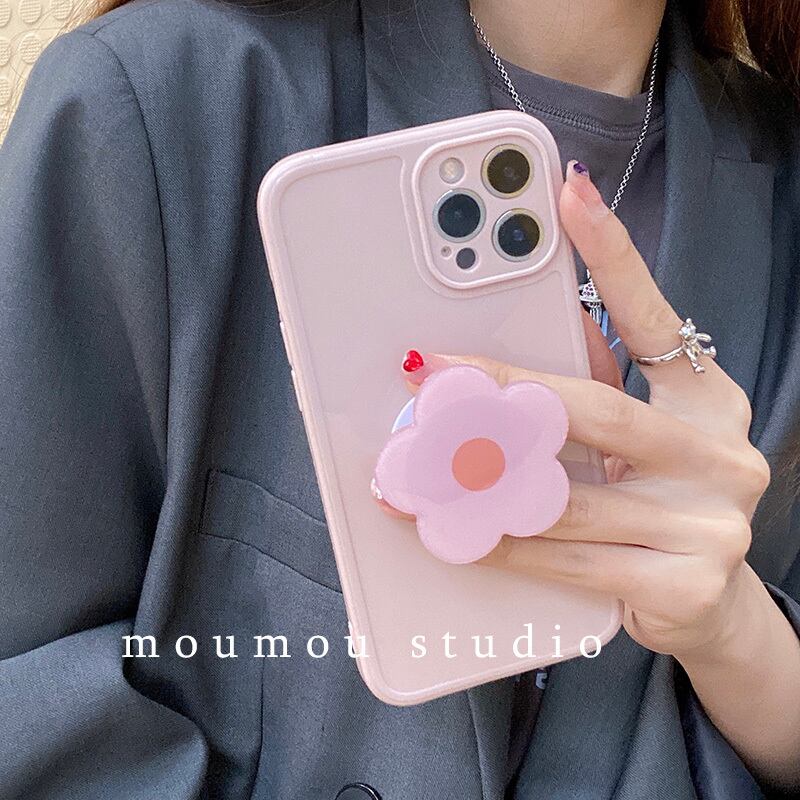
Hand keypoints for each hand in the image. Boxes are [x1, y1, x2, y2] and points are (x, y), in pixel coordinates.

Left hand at [394, 163, 772, 661]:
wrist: (712, 612)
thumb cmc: (662, 508)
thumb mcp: (640, 441)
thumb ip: (602, 384)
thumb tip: (549, 322)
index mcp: (711, 405)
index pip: (656, 319)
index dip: (614, 255)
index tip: (568, 194)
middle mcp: (722, 456)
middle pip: (595, 408)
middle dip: (501, 390)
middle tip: (432, 372)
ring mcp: (709, 524)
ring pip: (568, 496)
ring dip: (481, 479)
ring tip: (418, 462)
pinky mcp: (683, 586)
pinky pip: (566, 558)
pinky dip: (502, 542)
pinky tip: (457, 529)